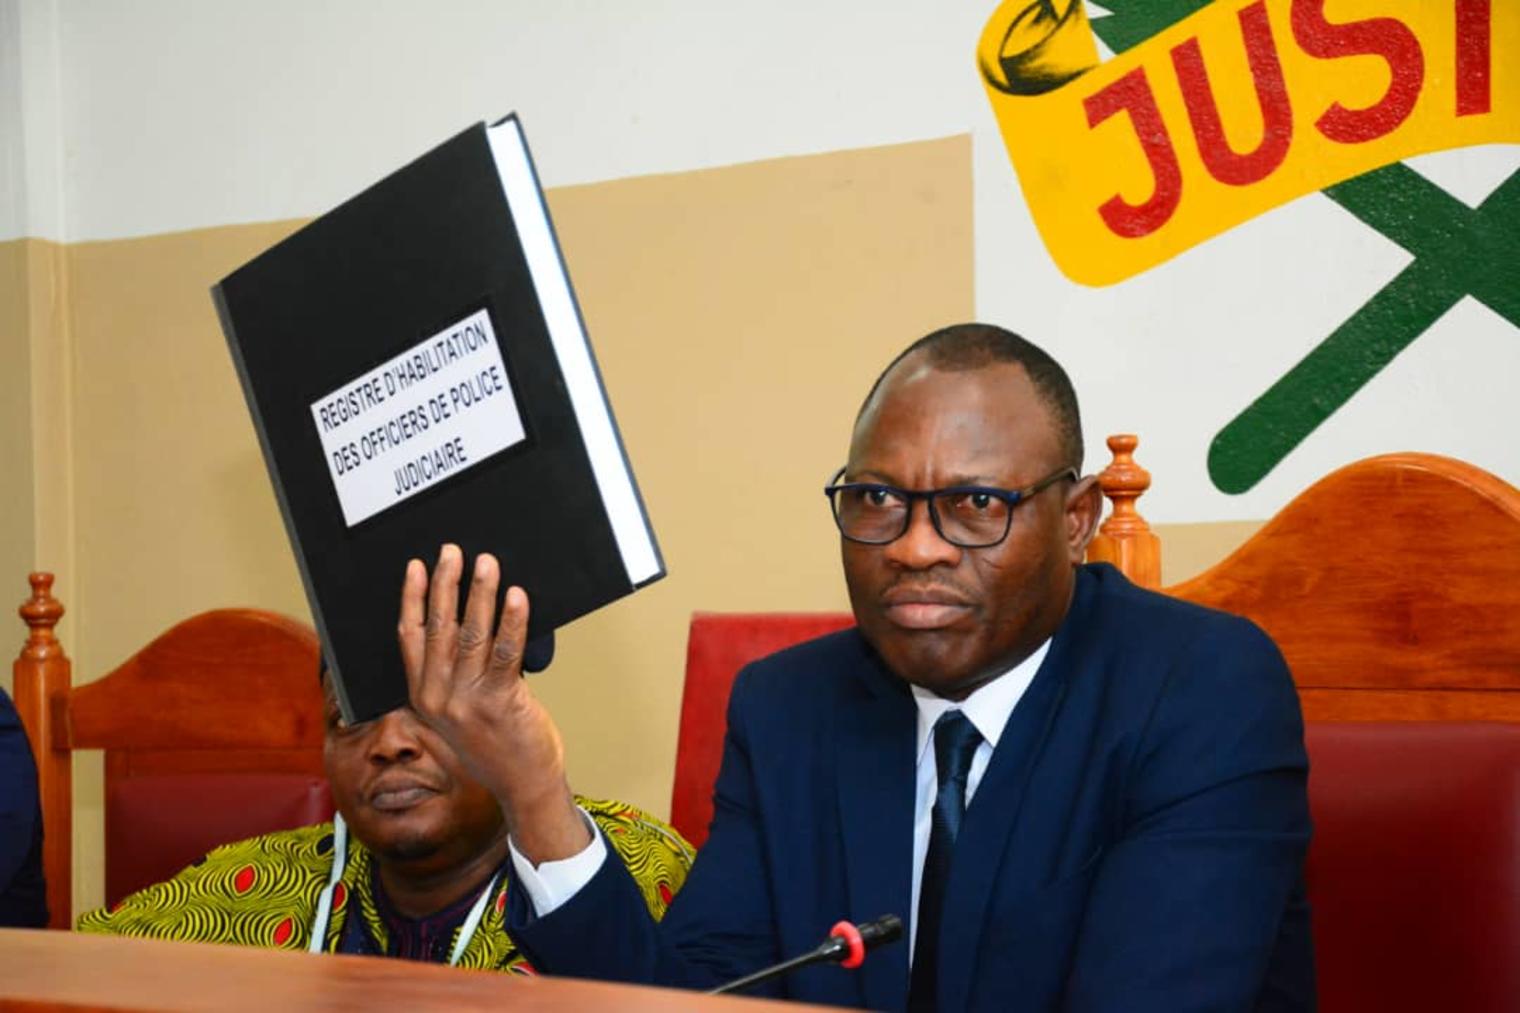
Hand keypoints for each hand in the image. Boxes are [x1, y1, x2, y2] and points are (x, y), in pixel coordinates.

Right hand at [399, 544, 591, 863]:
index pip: (410, 636)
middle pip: (438, 626)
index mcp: (422, 695)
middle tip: (452, 551)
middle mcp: (437, 697)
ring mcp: (466, 701)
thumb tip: (470, 617)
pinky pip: (505, 651)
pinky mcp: (499, 701)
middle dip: (445, 583)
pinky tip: (516, 597)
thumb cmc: (497, 743)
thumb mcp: (461, 711)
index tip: (416, 566)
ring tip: (487, 563)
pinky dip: (512, 621)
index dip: (411, 597)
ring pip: (471, 633)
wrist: (523, 785)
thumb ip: (458, 673)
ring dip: (480, 593)